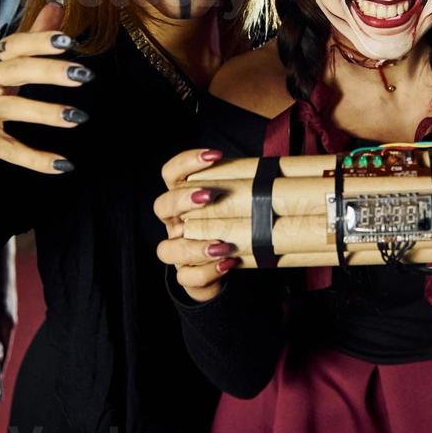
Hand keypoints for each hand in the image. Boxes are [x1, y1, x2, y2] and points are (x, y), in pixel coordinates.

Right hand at [0, 0, 86, 172]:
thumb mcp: (9, 62)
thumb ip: (34, 35)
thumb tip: (59, 4)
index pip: (15, 44)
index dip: (39, 40)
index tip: (68, 40)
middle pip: (15, 72)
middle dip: (49, 71)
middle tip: (84, 75)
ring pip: (13, 110)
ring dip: (46, 113)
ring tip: (79, 117)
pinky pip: (12, 150)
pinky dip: (37, 159)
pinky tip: (64, 164)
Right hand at [154, 148, 236, 302]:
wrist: (225, 266)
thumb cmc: (230, 227)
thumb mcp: (234, 205)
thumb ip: (241, 190)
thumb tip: (269, 174)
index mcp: (183, 200)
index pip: (172, 174)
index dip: (187, 162)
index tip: (215, 155)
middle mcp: (175, 224)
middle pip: (162, 207)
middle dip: (182, 200)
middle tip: (209, 196)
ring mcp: (177, 252)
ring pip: (166, 249)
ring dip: (194, 246)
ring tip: (222, 245)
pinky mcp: (186, 276)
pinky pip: (187, 277)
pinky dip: (207, 271)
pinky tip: (228, 264)